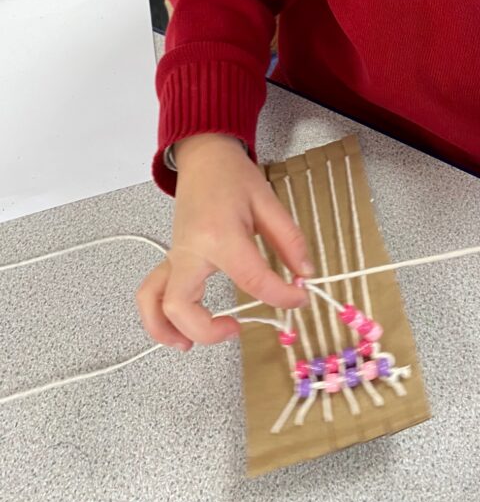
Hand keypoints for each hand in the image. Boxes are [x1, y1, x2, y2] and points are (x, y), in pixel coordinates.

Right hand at [137, 133, 312, 348]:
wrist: (204, 157)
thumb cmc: (234, 177)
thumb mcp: (269, 201)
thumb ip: (289, 240)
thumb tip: (305, 275)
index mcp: (219, 235)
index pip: (251, 279)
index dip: (280, 296)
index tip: (299, 300)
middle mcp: (189, 251)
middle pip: (181, 305)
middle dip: (207, 330)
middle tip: (238, 328)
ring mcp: (174, 256)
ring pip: (155, 303)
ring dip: (167, 331)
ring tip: (192, 344)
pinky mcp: (170, 259)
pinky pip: (151, 293)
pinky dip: (157, 317)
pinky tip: (178, 329)